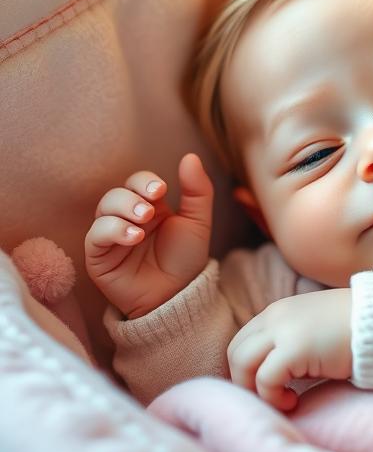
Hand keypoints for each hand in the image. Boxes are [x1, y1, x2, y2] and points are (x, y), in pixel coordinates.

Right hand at [84, 153, 213, 318]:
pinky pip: (95, 235)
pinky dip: (112, 230)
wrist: (178, 294)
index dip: (145, 181)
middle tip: (151, 211)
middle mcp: (126, 218)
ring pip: (103, 210)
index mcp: (149, 206)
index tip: (160, 190)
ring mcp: (111, 237)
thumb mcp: (197, 221)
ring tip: (143, 224)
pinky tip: (133, 237)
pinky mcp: (99, 257)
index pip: (137, 181)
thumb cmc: (185, 259)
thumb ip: (197, 190)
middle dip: (133, 196)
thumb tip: (190, 156)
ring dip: (123, 211)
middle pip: (117, 193)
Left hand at [227, 288, 352, 410]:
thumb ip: (290, 341)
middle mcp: (276, 316)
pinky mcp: (294, 348)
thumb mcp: (314, 330)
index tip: (267, 388)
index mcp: (279, 311)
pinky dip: (273, 397)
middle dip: (246, 381)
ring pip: (242, 364)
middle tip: (272, 398)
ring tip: (284, 399)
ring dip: (256, 389)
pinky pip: (265, 379)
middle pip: (236, 352)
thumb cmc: (356, 331)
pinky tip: (294, 401)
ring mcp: (283, 330)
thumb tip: (273, 374)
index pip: (244, 341)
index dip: (248, 369)